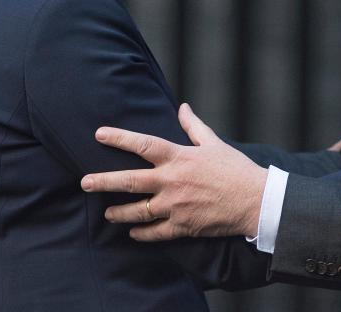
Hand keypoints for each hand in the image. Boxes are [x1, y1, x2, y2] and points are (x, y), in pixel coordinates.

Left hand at [80, 104, 267, 240]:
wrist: (255, 201)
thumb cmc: (235, 169)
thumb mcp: (214, 143)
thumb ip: (194, 126)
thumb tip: (182, 107)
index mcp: (179, 158)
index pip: (142, 144)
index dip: (119, 138)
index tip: (99, 134)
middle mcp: (172, 182)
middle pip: (129, 181)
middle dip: (103, 182)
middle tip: (84, 183)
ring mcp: (175, 206)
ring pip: (137, 211)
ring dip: (118, 213)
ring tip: (107, 213)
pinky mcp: (182, 226)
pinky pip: (155, 233)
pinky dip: (141, 234)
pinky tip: (132, 233)